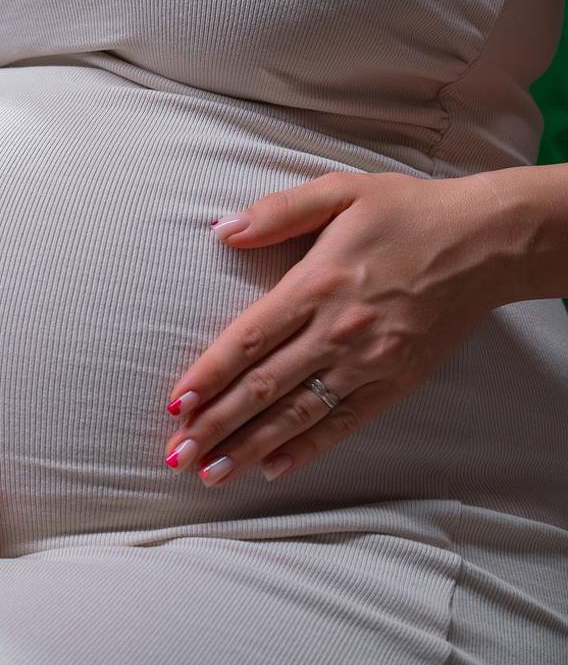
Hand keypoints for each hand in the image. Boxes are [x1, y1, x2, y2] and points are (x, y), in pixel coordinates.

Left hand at [159, 170, 514, 487]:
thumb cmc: (406, 211)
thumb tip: (223, 229)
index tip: (176, 402)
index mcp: (318, 284)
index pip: (249, 339)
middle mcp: (339, 330)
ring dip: (250, 446)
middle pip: (265, 386)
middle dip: (216, 424)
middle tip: (178, 454)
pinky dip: (307, 449)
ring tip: (212, 473)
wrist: (488, 242)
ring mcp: (370, 362)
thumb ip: (278, 212)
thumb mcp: (340, 191)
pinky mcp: (397, 383)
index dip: (209, 374)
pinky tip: (272, 468)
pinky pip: (344, 423)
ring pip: (298, 413)